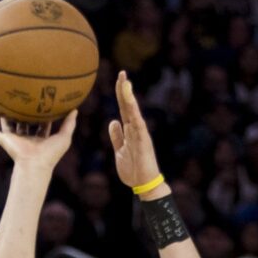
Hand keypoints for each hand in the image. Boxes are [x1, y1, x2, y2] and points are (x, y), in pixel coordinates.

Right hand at [0, 106, 78, 166]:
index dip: (42, 115)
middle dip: (24, 113)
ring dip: (6, 116)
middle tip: (24, 98)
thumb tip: (75, 110)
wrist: (35, 164)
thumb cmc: (50, 154)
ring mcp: (14, 141)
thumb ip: (69, 124)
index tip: (43, 102)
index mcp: (39, 140)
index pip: (40, 125)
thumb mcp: (64, 137)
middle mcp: (26, 140)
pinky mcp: (4, 142)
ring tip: (5, 101)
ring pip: (8, 126)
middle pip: (23, 124)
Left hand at [105, 71, 160, 191]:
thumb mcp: (120, 150)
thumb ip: (117, 136)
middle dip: (125, 89)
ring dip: (129, 98)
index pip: (123, 108)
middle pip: (128, 106)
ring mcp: (140, 135)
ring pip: (134, 113)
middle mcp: (136, 129)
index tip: (119, 79)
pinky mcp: (143, 142)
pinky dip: (135, 115)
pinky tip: (131, 105)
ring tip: (126, 83)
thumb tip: (113, 121)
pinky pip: (138, 126)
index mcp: (130, 130)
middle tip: (122, 73)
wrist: (144, 184)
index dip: (120, 94)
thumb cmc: (133, 169)